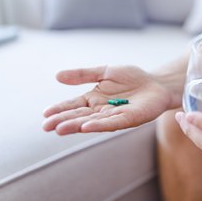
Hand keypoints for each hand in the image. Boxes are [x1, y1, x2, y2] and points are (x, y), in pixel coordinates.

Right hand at [43, 66, 172, 134]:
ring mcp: (114, 116)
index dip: (59, 109)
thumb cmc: (132, 78)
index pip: (73, 105)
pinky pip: (111, 122)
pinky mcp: (129, 118)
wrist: (156, 83)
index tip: (45, 114)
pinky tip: (86, 126)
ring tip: (59, 129)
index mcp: (94, 99)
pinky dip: (98, 125)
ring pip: (91, 121)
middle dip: (62, 121)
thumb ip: (83, 75)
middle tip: (46, 126)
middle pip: (79, 116)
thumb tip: (57, 76)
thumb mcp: (104, 72)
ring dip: (75, 125)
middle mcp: (101, 110)